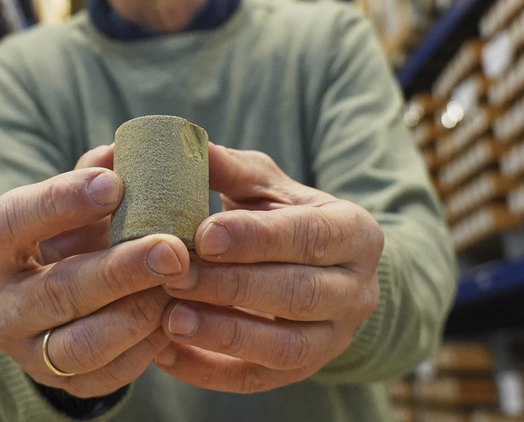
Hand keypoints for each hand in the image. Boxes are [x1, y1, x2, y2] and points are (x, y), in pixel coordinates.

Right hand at [0, 145, 190, 396]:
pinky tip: (175, 315)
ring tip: (179, 283)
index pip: (11, 222)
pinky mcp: (62, 386)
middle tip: (173, 248)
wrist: (51, 308)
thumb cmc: (69, 238)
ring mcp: (27, 353)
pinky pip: (107, 375)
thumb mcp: (73, 204)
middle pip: (58, 290)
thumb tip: (129, 149)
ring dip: (138, 313)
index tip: (115, 183)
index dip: (61, 202)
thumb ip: (97, 176)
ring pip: (82, 344)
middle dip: (121, 269)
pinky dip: (146, 347)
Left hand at [156, 144, 383, 392]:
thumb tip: (182, 145)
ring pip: (285, 346)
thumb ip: (228, 168)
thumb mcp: (264, 184)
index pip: (309, 235)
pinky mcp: (303, 371)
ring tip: (170, 319)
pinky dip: (210, 371)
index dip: (256, 238)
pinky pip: (258, 379)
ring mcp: (335, 338)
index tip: (203, 234)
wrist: (318, 265)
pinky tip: (165, 353)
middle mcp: (358, 290)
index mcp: (355, 232)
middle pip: (298, 294)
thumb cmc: (282, 213)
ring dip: (224, 334)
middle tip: (175, 275)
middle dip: (232, 286)